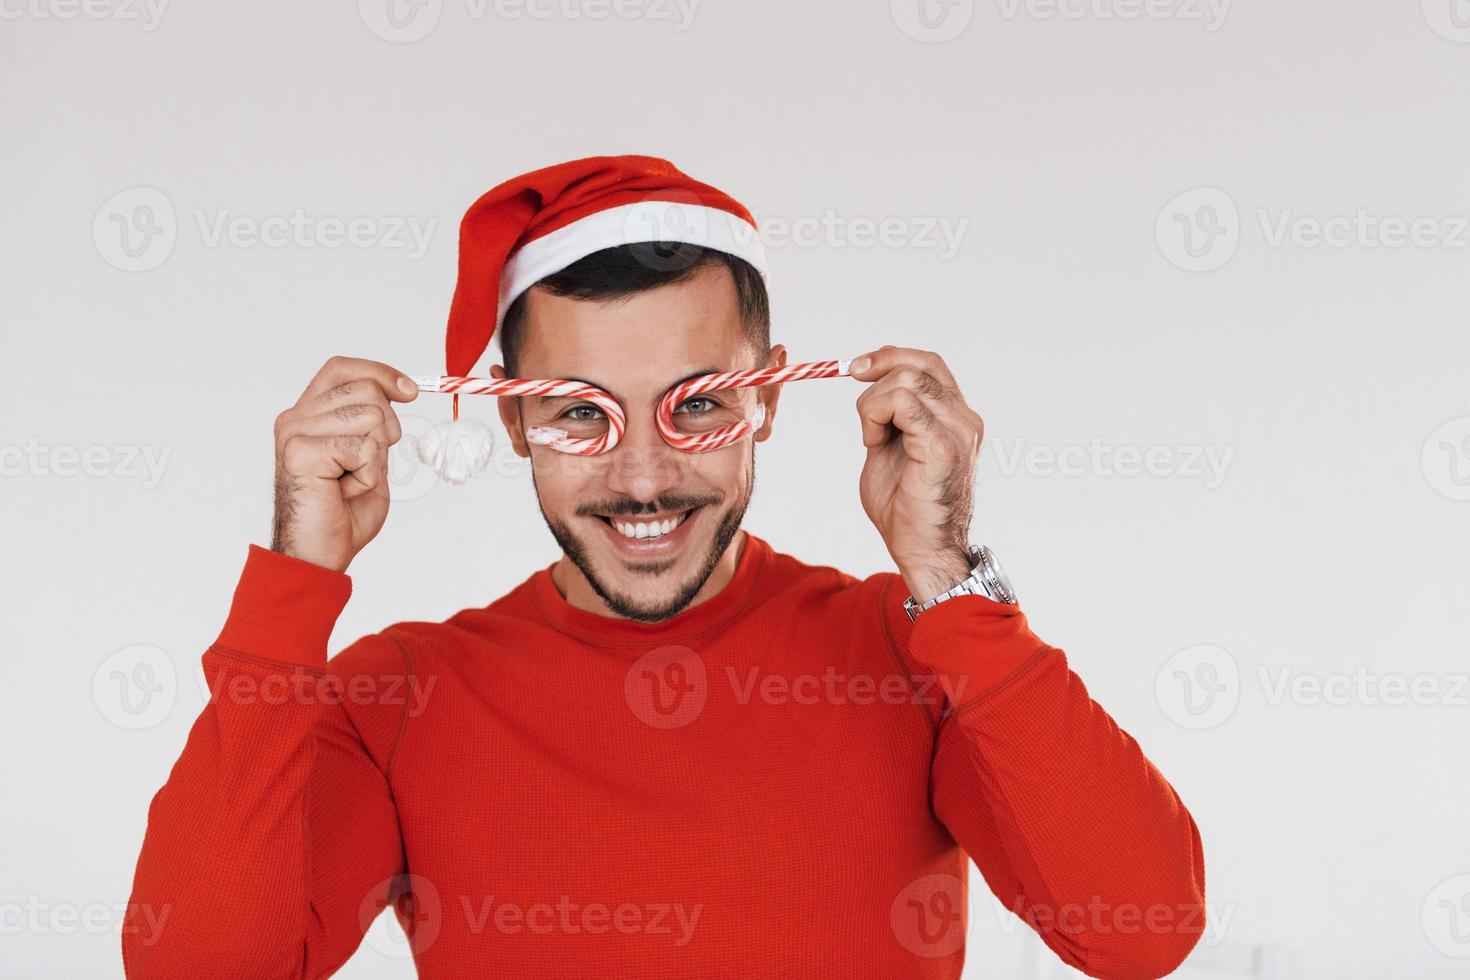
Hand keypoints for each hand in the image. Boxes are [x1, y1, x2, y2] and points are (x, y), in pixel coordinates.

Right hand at [271, 356, 418, 572]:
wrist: (319, 556)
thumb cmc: (343, 514)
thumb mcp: (370, 457)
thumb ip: (377, 424)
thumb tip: (403, 389)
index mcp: (308, 414)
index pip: (342, 368)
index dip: (379, 373)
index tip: (410, 392)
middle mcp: (296, 417)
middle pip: (367, 389)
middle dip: (386, 430)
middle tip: (363, 467)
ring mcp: (295, 432)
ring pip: (371, 416)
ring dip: (375, 458)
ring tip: (349, 483)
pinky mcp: (301, 452)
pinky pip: (364, 448)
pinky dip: (367, 476)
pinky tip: (344, 493)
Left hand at [851, 346, 983, 600]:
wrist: (920, 550)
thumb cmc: (904, 507)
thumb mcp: (891, 446)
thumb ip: (888, 414)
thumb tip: (870, 380)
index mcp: (955, 417)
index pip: (929, 363)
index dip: (891, 356)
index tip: (857, 369)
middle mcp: (964, 418)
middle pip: (918, 364)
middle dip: (876, 376)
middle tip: (860, 412)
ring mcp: (958, 430)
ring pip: (907, 379)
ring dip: (872, 404)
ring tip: (872, 438)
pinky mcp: (943, 446)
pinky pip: (903, 403)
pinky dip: (876, 414)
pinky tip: (873, 441)